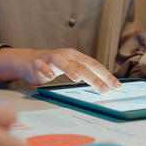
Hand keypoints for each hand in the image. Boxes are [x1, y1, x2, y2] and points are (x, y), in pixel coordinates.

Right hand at [0, 48, 120, 91]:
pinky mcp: (37, 62)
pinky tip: (50, 76)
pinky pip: (42, 66)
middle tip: (104, 89)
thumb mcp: (70, 70)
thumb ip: (84, 76)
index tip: (116, 87)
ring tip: (77, 78)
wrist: (28, 61)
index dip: (106, 75)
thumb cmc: (52, 67)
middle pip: (82, 66)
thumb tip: (104, 87)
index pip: (95, 65)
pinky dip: (46, 70)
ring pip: (63, 63)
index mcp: (76, 57)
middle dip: (94, 78)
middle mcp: (66, 56)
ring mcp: (51, 58)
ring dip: (70, 70)